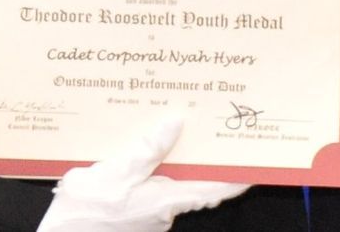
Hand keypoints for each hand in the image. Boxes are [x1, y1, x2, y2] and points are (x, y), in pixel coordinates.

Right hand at [36, 115, 248, 231]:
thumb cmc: (84, 212)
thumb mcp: (113, 172)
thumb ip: (146, 149)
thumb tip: (175, 123)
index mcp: (164, 200)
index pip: (214, 189)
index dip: (236, 178)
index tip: (256, 165)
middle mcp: (163, 211)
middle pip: (195, 184)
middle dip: (203, 161)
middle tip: (211, 134)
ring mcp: (148, 216)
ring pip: (170, 185)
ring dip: (173, 164)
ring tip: (171, 134)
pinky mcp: (134, 216)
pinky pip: (151, 190)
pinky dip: (152, 173)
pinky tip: (139, 156)